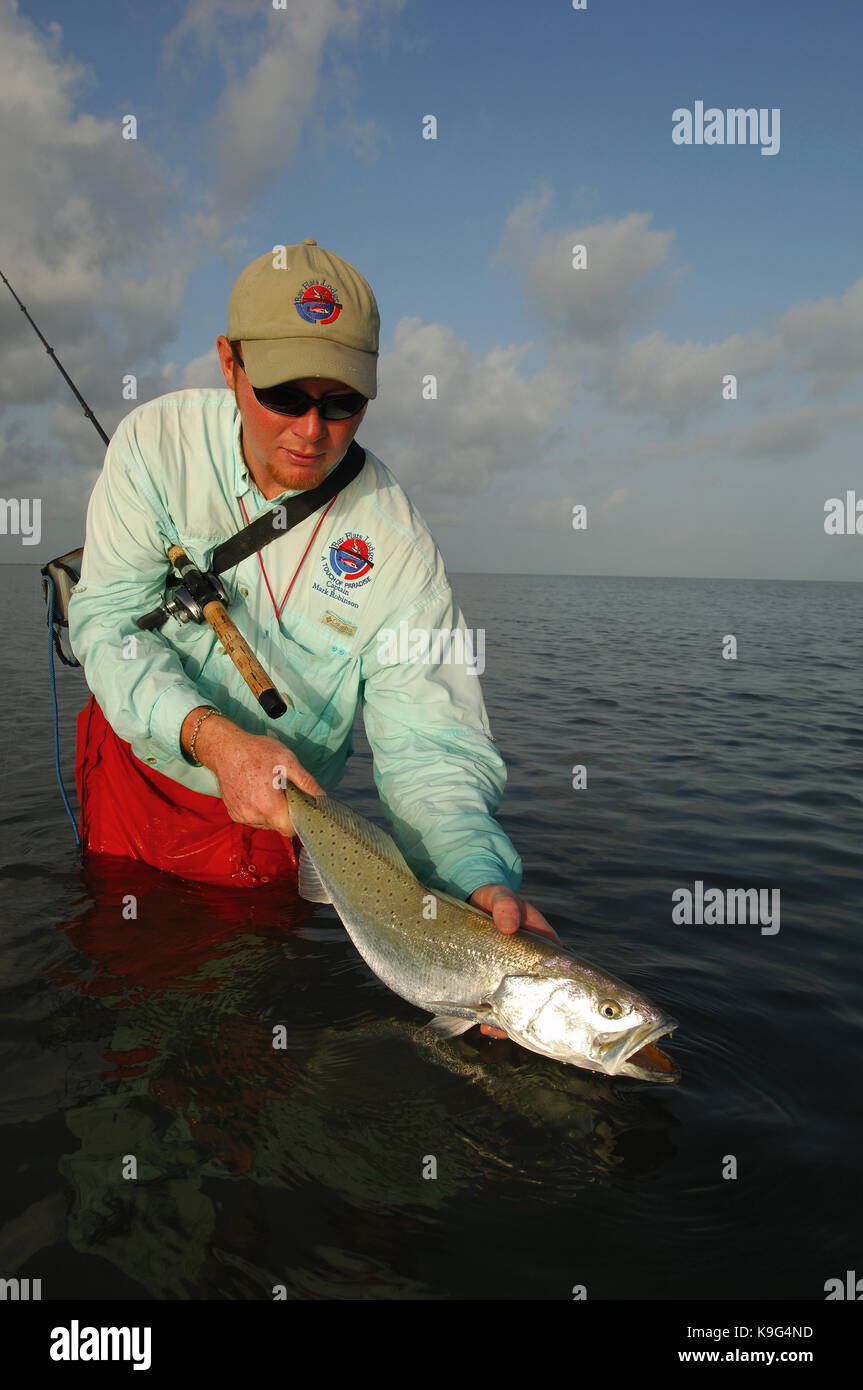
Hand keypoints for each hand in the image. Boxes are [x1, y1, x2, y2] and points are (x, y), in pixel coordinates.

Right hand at [182, 709, 322, 836]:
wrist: (225, 748)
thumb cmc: (257, 752)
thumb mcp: (287, 761)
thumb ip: (306, 782)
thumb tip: (322, 797)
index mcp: (269, 807)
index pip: (290, 830)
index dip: (299, 821)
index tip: (302, 807)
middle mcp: (254, 817)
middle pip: (278, 826)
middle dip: (286, 813)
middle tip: (285, 792)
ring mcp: (242, 816)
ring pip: (266, 824)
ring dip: (271, 812)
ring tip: (269, 790)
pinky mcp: (234, 813)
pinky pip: (253, 819)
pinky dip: (259, 810)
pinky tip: (257, 792)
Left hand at [467, 884, 562, 1037]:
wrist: (470, 900)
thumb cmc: (495, 899)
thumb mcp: (502, 898)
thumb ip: (506, 906)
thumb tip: (508, 926)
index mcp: (543, 945)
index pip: (562, 969)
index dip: (564, 988)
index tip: (557, 1006)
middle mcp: (531, 965)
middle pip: (540, 995)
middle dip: (530, 1013)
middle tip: (518, 1026)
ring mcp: (512, 975)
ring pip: (518, 1004)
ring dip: (510, 1020)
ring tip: (496, 1030)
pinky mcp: (492, 981)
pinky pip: (497, 1003)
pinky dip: (493, 1017)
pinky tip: (484, 1026)